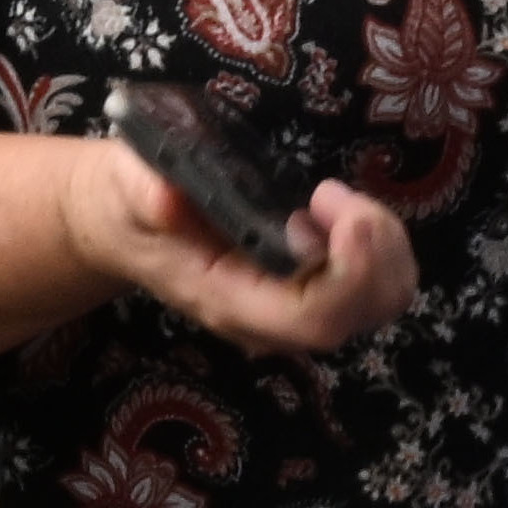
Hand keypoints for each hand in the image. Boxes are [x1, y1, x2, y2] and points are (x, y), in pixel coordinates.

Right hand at [70, 140, 419, 356]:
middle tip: (329, 193)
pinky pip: (376, 281)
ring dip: (383, 242)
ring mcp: (298, 307)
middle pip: (361, 311)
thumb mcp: (125, 189)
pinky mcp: (316, 287)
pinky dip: (379, 241)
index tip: (335, 207)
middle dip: (373, 247)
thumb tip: (167, 196)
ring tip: (332, 197)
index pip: (312, 318)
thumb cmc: (129, 207)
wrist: (128, 224)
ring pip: (381, 298)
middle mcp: (273, 319)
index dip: (348, 272)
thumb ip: (145, 193)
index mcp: (230, 302)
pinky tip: (337, 210)